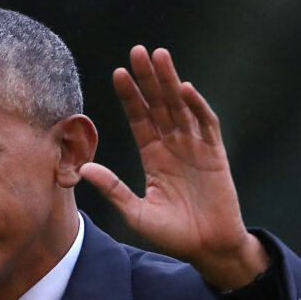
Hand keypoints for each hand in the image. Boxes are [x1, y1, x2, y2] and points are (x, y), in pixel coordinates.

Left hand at [80, 46, 268, 289]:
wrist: (207, 248)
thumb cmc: (172, 234)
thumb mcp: (136, 212)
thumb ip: (114, 189)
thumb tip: (84, 168)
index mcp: (154, 157)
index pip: (140, 119)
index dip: (130, 97)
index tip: (117, 74)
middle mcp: (173, 147)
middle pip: (159, 105)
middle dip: (149, 79)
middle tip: (138, 51)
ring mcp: (195, 148)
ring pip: (181, 107)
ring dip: (170, 82)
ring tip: (159, 57)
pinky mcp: (216, 155)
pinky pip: (206, 126)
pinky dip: (197, 107)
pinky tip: (184, 89)